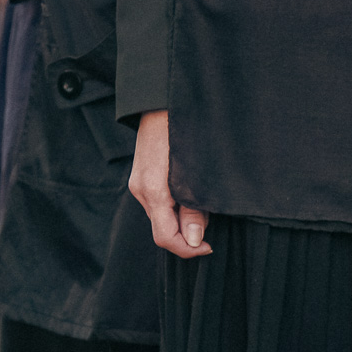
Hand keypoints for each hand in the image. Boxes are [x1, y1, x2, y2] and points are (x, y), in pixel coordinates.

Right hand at [128, 109, 210, 258]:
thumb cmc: (182, 130)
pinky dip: (175, 208)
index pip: (166, 237)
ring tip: (204, 205)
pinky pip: (158, 204)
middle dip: (187, 235)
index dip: (188, 249)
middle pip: (162, 230)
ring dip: (182, 220)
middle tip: (211, 224)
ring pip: (161, 217)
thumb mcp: (194, 171)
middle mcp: (141, 191)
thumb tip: (195, 239)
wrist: (161, 102)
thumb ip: (194, 206)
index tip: (209, 246)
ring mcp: (139, 184)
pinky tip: (190, 196)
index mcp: (153, 191)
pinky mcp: (142, 178)